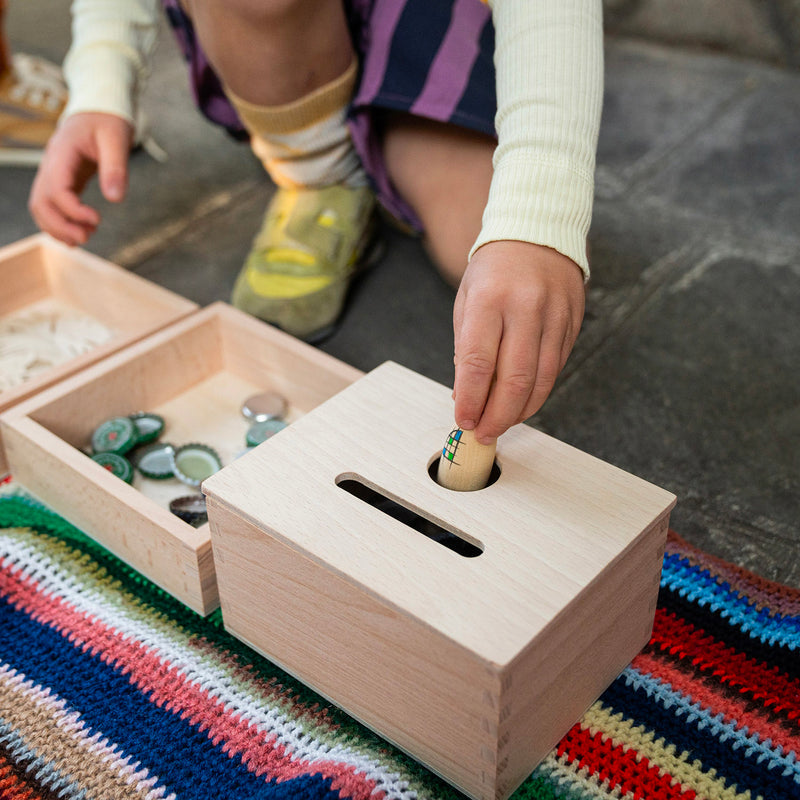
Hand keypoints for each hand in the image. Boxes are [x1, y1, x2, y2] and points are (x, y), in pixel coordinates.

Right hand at [29, 112, 133, 245]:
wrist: (97, 108)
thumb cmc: (107, 120)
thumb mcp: (116, 138)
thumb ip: (116, 168)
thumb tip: (116, 199)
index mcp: (62, 152)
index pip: (56, 187)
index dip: (72, 209)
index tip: (97, 220)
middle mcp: (51, 164)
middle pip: (41, 202)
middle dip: (60, 225)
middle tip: (87, 238)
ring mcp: (53, 173)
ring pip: (41, 207)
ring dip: (58, 227)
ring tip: (85, 238)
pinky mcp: (61, 181)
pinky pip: (51, 205)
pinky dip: (60, 222)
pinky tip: (80, 232)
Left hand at [452, 240, 585, 442]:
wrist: (537, 232)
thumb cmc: (494, 270)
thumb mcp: (467, 300)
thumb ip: (466, 348)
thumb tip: (465, 396)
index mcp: (489, 299)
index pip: (477, 362)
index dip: (470, 399)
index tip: (463, 420)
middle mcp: (525, 308)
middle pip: (514, 379)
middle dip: (497, 415)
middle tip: (483, 433)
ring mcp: (554, 316)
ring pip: (541, 380)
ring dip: (520, 411)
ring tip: (501, 424)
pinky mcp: (573, 323)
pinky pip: (556, 369)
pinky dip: (538, 393)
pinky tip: (522, 403)